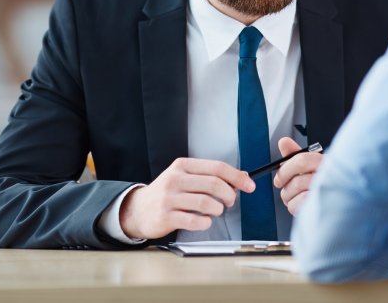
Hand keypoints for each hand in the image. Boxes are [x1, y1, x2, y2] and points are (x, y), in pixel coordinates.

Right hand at [119, 158, 253, 239]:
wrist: (138, 209)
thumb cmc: (167, 193)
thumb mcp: (185, 177)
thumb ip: (210, 175)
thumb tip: (242, 176)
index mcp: (182, 165)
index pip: (216, 167)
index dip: (236, 177)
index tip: (249, 185)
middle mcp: (175, 179)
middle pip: (213, 184)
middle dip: (229, 195)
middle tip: (230, 201)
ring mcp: (169, 198)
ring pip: (206, 203)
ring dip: (218, 209)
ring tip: (215, 211)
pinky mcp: (165, 216)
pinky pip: (194, 220)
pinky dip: (205, 222)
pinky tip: (204, 221)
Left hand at [272, 137, 322, 215]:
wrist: (336, 203)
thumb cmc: (320, 183)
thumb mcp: (309, 165)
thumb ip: (295, 155)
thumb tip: (283, 142)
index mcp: (325, 162)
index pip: (301, 160)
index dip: (285, 170)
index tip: (279, 180)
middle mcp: (329, 177)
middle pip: (297, 181)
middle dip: (286, 186)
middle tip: (284, 189)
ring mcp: (327, 193)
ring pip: (296, 194)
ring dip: (289, 197)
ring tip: (295, 198)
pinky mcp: (322, 208)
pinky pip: (297, 206)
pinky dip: (294, 207)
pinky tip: (301, 206)